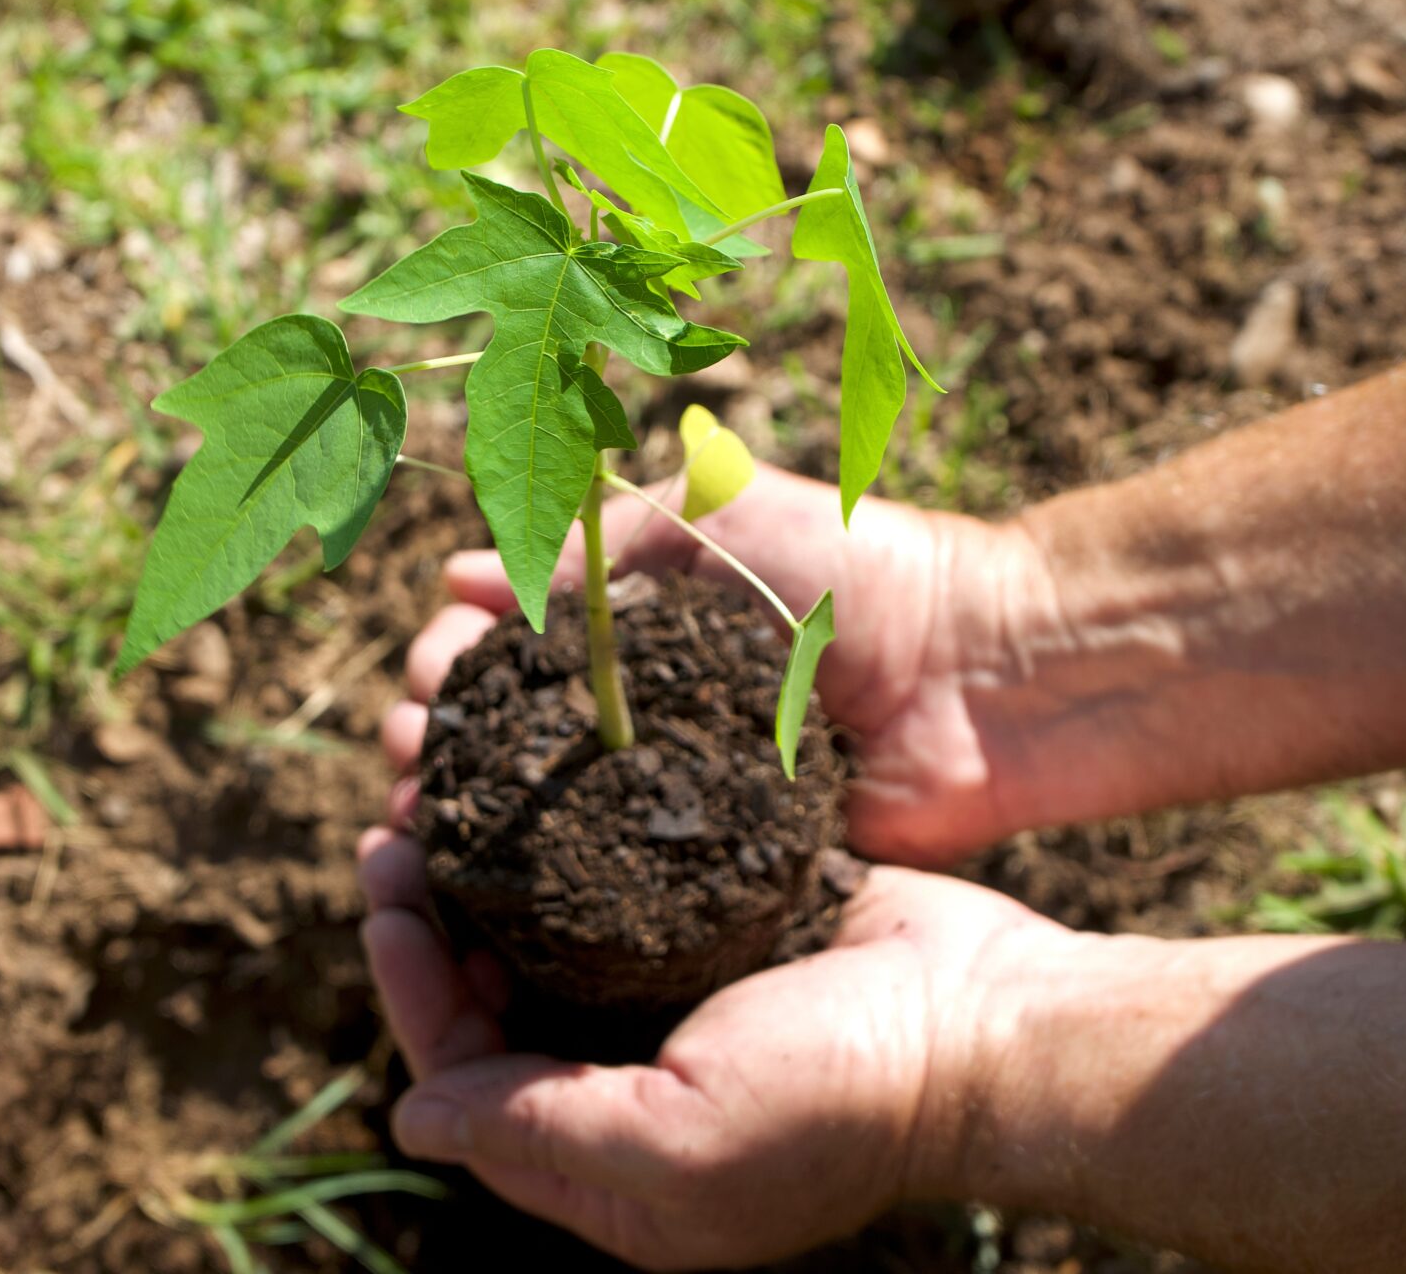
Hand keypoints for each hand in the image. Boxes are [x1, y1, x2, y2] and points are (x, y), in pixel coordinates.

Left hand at [358, 824, 1063, 1269]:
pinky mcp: (726, 938)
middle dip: (437, 927)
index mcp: (616, 1167)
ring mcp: (681, 1010)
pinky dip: (571, 857)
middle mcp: (636, 1091)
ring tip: (446, 801)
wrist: (989, 1019)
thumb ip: (540, 1131)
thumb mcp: (680, 1140)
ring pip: (548, 948)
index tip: (385, 903)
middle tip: (395, 832)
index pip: (470, 1086)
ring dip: (492, 884)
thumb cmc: (843, 1094)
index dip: (415, 997)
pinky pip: (620, 902)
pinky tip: (542, 795)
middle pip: (497, 1012)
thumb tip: (410, 1124)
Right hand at [381, 461, 1065, 865]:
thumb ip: (605, 542)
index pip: (520, 641)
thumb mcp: (727, 512)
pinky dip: (556, 886)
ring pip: (558, 813)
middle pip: (519, 733)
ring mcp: (688, 793)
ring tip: (425, 818)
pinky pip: (626, 880)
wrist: (996, 672)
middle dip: (447, 737)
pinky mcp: (727, 865)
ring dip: (481, 814)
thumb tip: (464, 573)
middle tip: (409, 752)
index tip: (424, 672)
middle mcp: (656, 711)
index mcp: (652, 626)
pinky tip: (495, 892)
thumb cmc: (869, 571)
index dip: (458, 656)